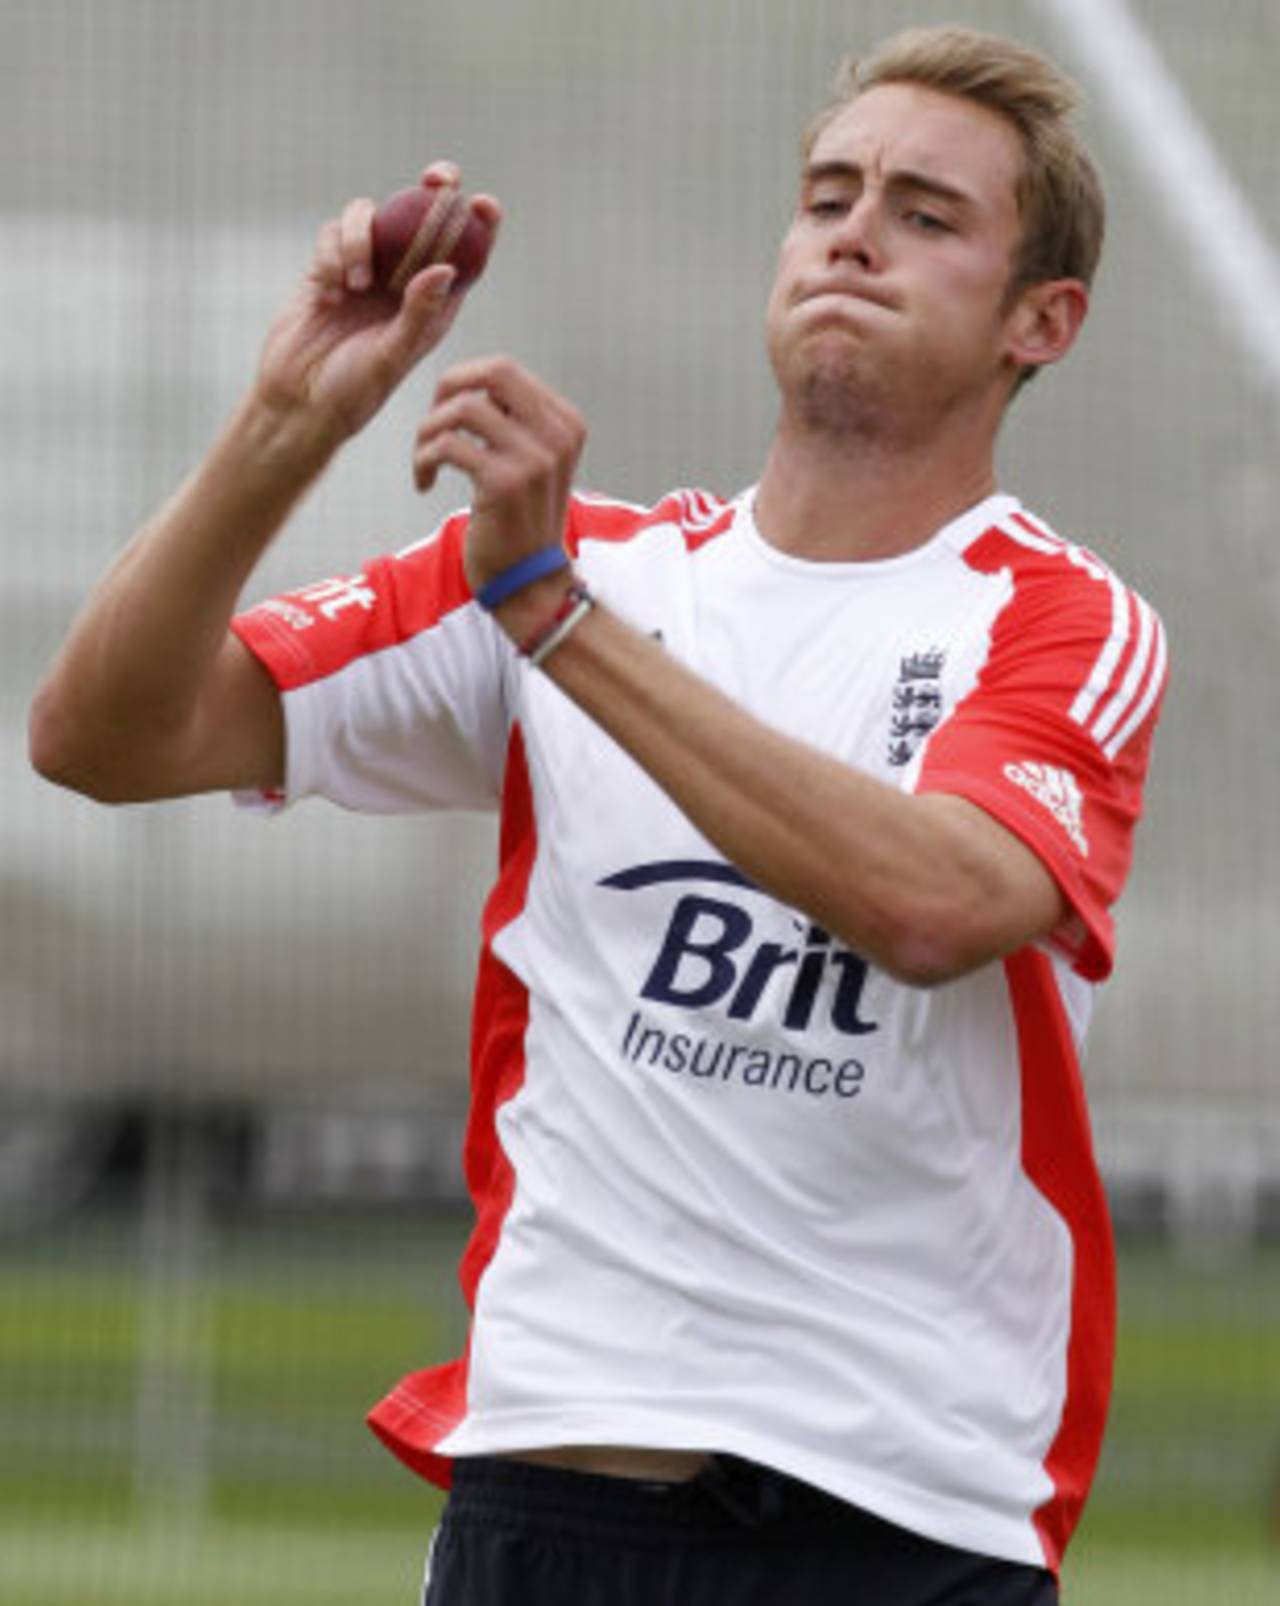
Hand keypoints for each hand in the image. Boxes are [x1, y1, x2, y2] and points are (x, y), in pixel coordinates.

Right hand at [256, 162, 501, 444]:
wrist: (297, 403)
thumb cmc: (352, 393)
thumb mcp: (392, 358)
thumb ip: (417, 315)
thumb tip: (446, 268)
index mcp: (432, 305)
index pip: (466, 255)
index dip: (480, 223)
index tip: (483, 203)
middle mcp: (401, 281)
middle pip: (423, 217)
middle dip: (434, 189)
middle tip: (437, 178)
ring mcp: (363, 270)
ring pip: (371, 215)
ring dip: (362, 238)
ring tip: (353, 284)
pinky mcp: (326, 268)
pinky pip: (332, 233)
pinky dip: (331, 254)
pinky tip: (329, 292)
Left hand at [412, 356, 586, 598]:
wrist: (528, 581)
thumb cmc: (519, 521)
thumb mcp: (533, 462)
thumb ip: (515, 421)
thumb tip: (471, 382)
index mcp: (566, 423)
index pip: (505, 370)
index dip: (464, 382)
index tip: (448, 416)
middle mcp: (557, 436)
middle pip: (493, 371)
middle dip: (447, 388)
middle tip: (432, 421)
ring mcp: (534, 459)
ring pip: (463, 407)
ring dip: (428, 431)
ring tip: (423, 459)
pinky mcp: (505, 483)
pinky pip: (448, 445)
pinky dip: (423, 459)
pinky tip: (423, 481)